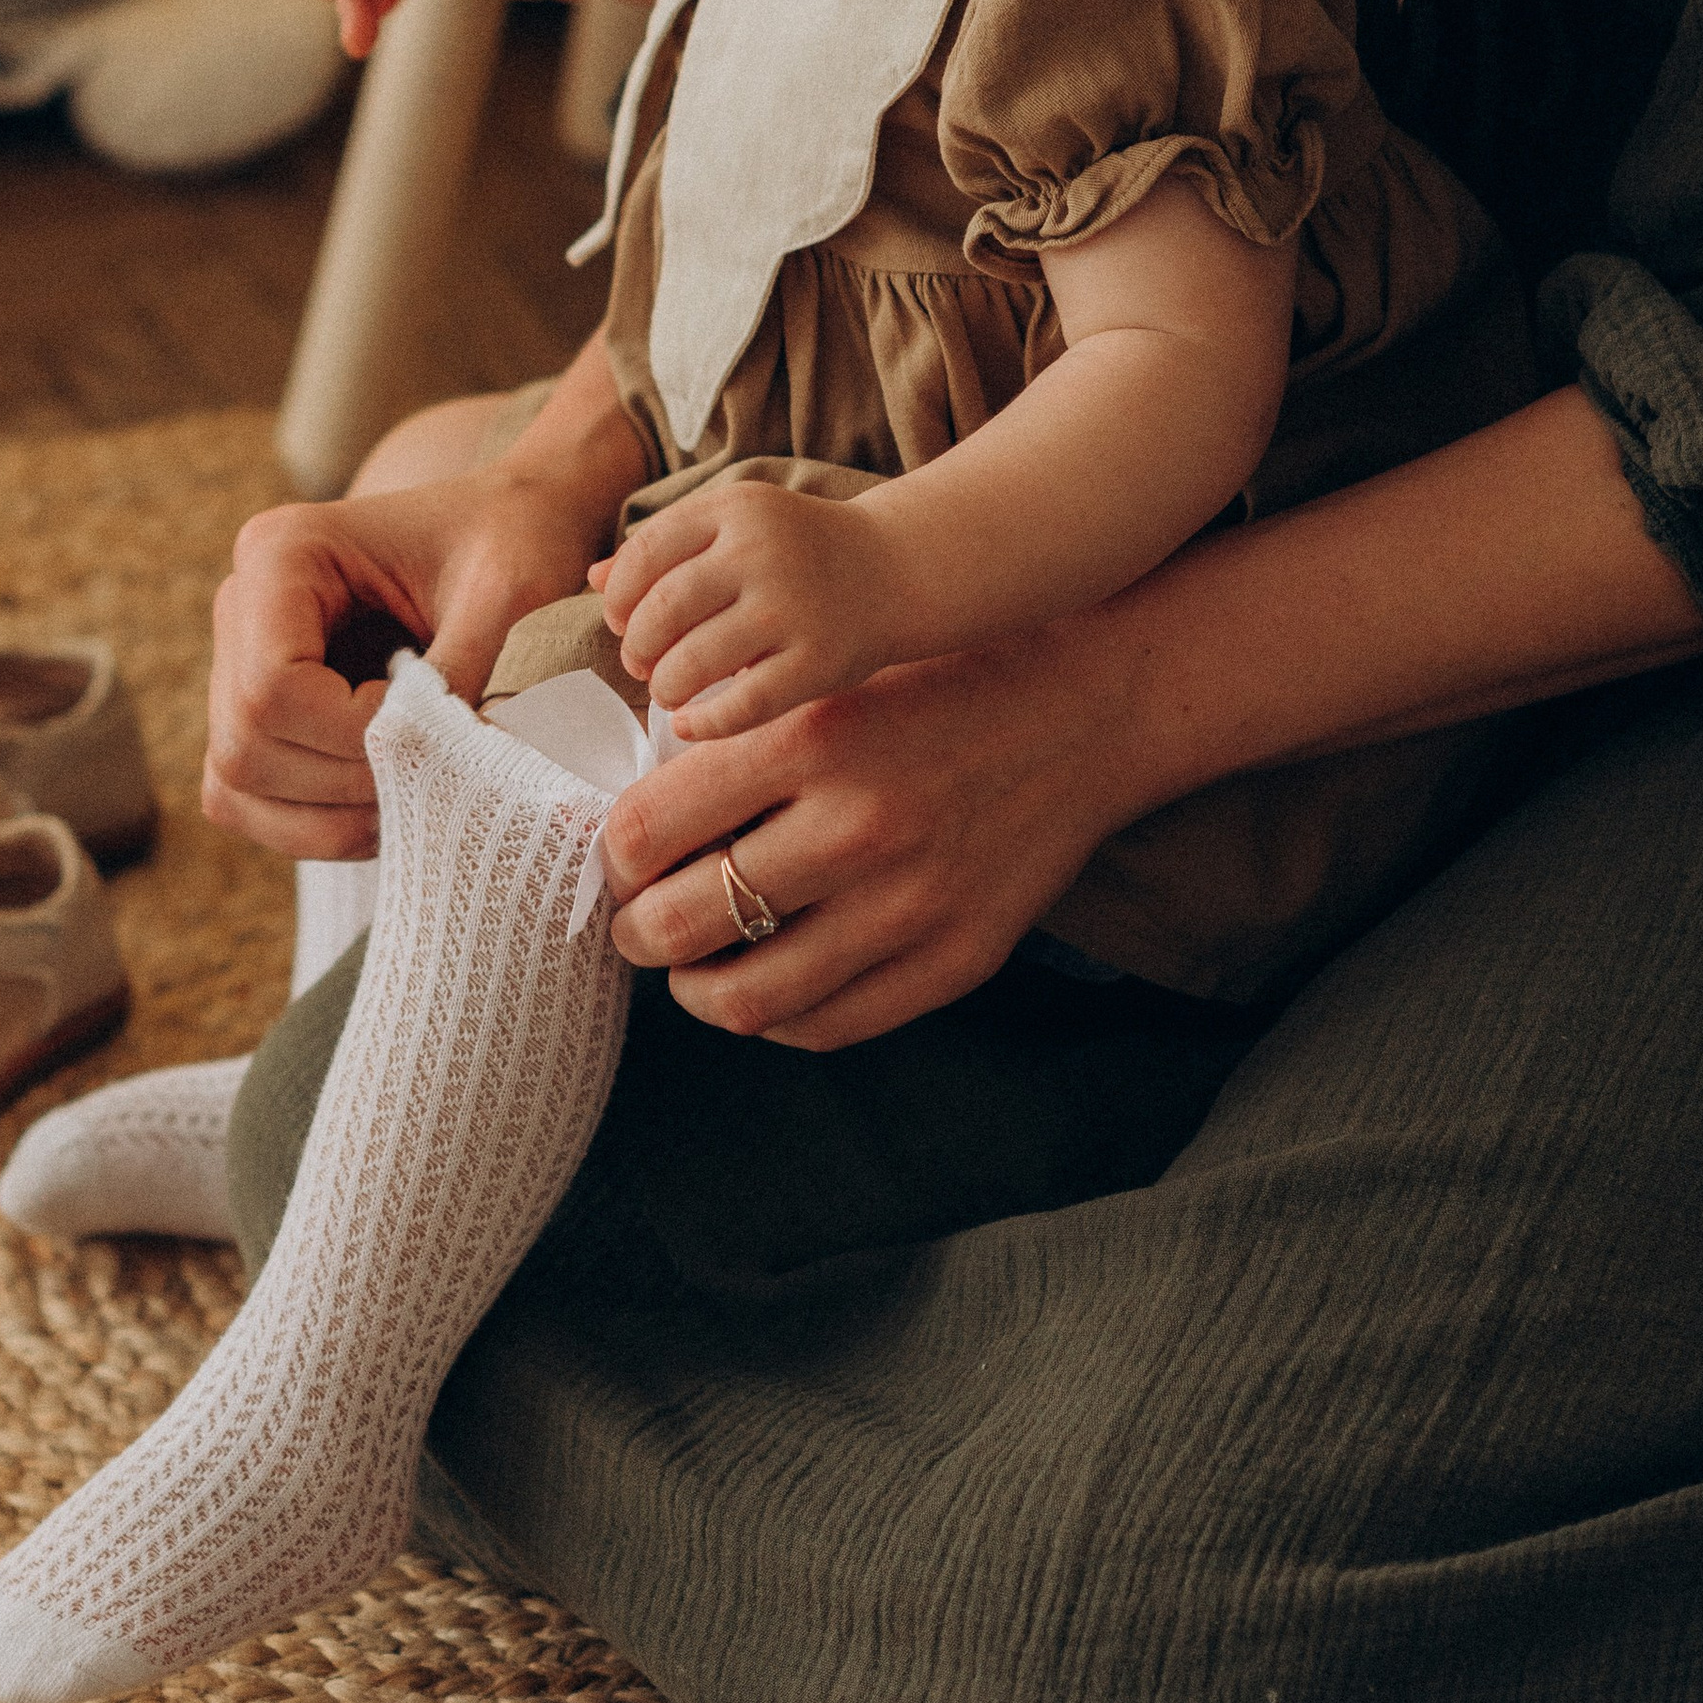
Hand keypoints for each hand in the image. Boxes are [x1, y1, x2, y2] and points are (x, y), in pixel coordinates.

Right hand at [204, 460, 613, 852]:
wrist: (511, 526)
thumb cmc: (509, 544)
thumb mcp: (506, 598)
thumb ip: (461, 682)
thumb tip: (437, 782)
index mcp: (283, 550)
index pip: (272, 687)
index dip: (352, 736)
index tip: (436, 725)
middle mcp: (241, 603)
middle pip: (245, 744)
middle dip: (345, 782)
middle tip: (436, 771)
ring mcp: (237, 660)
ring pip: (234, 782)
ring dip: (329, 817)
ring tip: (417, 793)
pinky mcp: (254, 712)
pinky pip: (247, 800)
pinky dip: (317, 825)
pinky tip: (389, 802)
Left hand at [593, 478, 909, 735]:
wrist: (897, 568)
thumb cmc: (800, 550)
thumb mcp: (737, 525)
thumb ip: (668, 546)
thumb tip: (593, 579)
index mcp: (736, 507)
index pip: (645, 552)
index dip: (620, 596)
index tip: (621, 622)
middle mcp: (762, 552)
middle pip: (662, 610)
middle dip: (638, 645)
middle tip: (641, 663)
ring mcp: (793, 607)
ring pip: (693, 661)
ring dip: (665, 684)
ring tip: (668, 690)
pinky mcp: (819, 661)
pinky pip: (743, 704)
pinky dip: (705, 723)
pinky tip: (692, 724)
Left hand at [597, 621, 1142, 1048]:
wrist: (1091, 706)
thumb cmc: (944, 679)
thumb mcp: (831, 679)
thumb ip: (738, 739)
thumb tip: (636, 818)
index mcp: (814, 739)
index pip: (648, 829)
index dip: (611, 858)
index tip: (618, 860)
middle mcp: (860, 826)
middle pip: (683, 921)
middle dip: (637, 932)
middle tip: (635, 923)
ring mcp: (913, 903)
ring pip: (748, 997)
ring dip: (695, 989)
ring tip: (689, 968)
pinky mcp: (959, 956)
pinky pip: (829, 1024)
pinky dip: (776, 1019)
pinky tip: (765, 989)